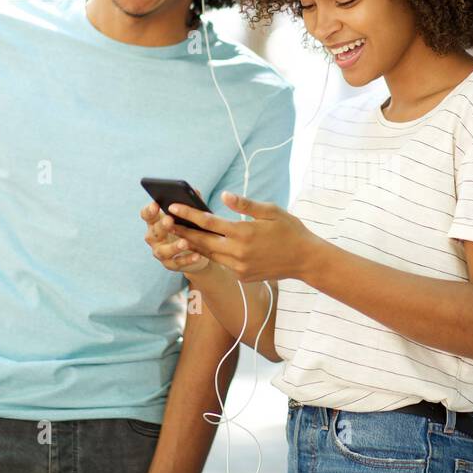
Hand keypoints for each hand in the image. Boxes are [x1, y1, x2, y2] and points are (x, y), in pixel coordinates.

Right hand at [140, 200, 209, 274]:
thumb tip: (195, 191)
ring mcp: (161, 252)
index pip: (147, 215)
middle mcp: (154, 238)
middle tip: (170, 220)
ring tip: (185, 242)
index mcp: (156, 222)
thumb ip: (190, 204)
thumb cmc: (191, 228)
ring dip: (173, 246)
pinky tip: (197, 255)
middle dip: (161, 226)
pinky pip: (177, 263)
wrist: (199, 251)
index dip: (149, 211)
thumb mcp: (191, 216)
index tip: (155, 204)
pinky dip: (187, 259)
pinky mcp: (171, 265)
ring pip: (162, 251)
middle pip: (153, 233)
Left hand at [165, 191, 319, 282]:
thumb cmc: (290, 230)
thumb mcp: (271, 211)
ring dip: (194, 245)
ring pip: (210, 255)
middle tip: (166, 222)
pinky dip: (212, 255)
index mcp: (244, 233)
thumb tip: (225, 195)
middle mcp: (238, 252)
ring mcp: (239, 267)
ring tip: (179, 234)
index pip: (208, 222)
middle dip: (183, 231)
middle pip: (202, 241)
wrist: (306, 260)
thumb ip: (245, 205)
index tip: (172, 207)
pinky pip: (223, 264)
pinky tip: (203, 247)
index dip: (188, 214)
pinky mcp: (242, 276)